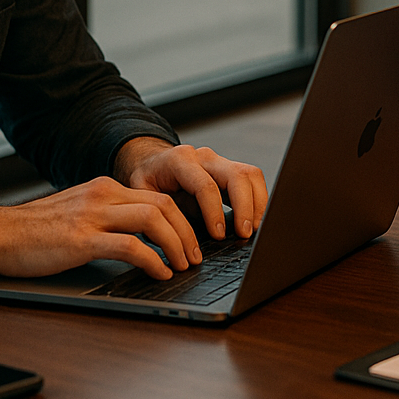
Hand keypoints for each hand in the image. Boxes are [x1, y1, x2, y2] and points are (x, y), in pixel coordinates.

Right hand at [0, 176, 202, 297]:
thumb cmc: (33, 232)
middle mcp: (103, 195)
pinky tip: (160, 273)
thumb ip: (105, 218)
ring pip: (153, 219)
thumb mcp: (76, 214)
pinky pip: (130, 246)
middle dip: (187, 231)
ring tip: (183, 265)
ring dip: (176, 243)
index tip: (193, 239)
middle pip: (163, 204)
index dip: (182, 218)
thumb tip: (138, 238)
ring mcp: (92, 215)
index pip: (157, 196)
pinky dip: (152, 260)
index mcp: (104, 188)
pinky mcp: (81, 239)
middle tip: (195, 255)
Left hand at [116, 138, 268, 240]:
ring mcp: (219, 161)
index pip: (205, 185)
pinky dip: (258, 201)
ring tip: (253, 229)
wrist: (151, 163)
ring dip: (256, 203)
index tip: (219, 235)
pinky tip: (254, 220)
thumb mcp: (141, 194)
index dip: (215, 212)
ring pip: (250, 174)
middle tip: (244, 233)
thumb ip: (156, 212)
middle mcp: (203, 157)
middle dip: (244, 207)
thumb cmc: (146, 181)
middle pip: (236, 175)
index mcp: (180, 161)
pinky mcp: (229, 170)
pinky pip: (252, 180)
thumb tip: (171, 240)